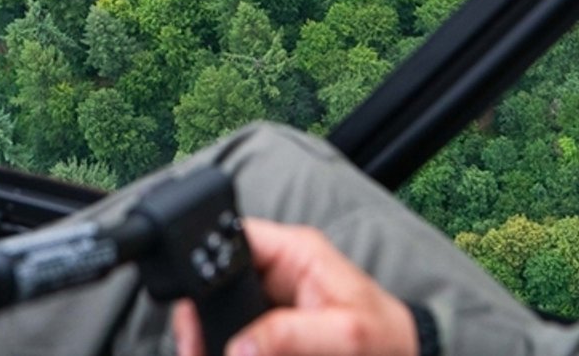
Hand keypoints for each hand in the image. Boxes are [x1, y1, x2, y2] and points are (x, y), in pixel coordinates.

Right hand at [171, 220, 418, 355]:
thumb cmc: (387, 340)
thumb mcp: (344, 335)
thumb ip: (289, 335)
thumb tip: (237, 346)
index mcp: (296, 251)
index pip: (235, 235)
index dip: (204, 260)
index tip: (191, 302)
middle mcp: (279, 269)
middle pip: (218, 276)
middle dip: (200, 310)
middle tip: (193, 345)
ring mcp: (273, 298)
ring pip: (221, 307)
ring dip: (209, 331)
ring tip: (200, 352)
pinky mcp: (273, 326)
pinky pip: (236, 330)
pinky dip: (224, 344)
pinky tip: (215, 352)